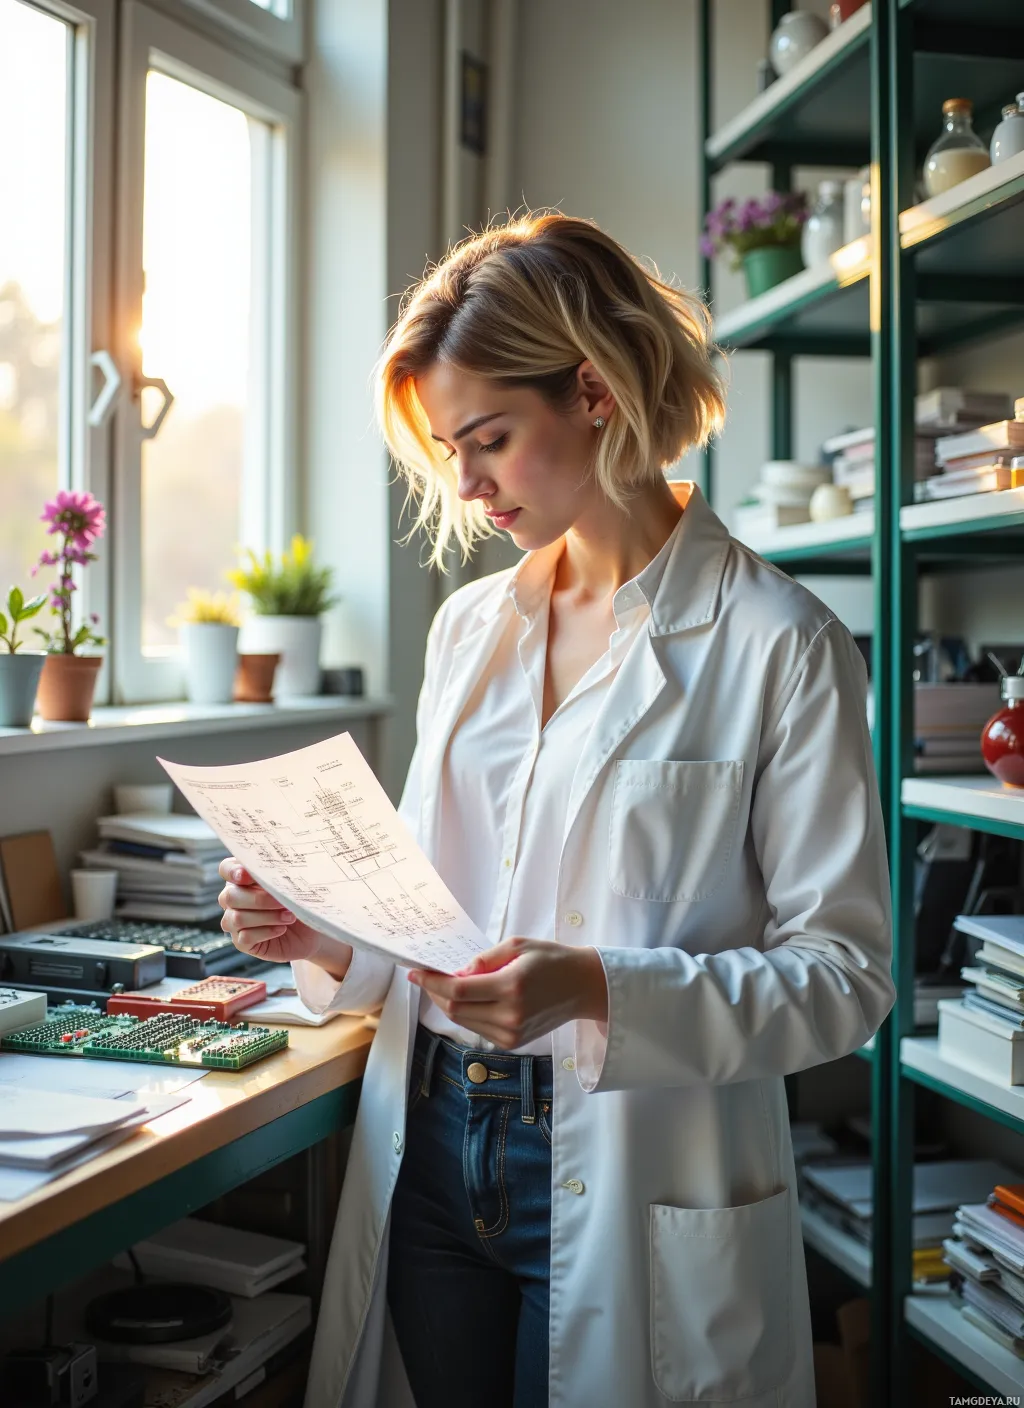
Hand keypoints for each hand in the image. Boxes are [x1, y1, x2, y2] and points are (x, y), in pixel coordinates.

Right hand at [217, 858, 351, 974]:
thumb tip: (275, 873)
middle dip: (259, 899)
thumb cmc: (300, 902)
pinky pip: (245, 937)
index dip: (232, 871)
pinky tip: (281, 929)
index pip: (226, 869)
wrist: (312, 931)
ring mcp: (235, 922)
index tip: (246, 874)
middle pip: (230, 896)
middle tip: (283, 901)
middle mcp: (234, 900)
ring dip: (266, 917)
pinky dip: (266, 931)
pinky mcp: (242, 943)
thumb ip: (279, 875)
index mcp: (243, 879)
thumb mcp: (293, 885)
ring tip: (289, 916)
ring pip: (237, 918)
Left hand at [407, 937, 607, 1048]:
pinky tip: (468, 999)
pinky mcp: (513, 1042)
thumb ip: (482, 960)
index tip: (416, 972)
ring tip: (446, 986)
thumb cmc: (550, 960)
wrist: (582, 987)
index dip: (432, 982)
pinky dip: (467, 1013)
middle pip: (455, 1010)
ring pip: (464, 1021)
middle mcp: (510, 1015)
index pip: (459, 990)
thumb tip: (455, 974)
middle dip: (436, 993)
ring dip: (449, 1004)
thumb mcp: (517, 946)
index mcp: (512, 987)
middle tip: (428, 977)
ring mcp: (511, 1033)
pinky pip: (478, 1028)